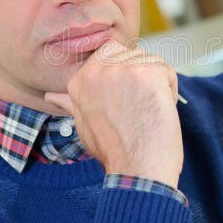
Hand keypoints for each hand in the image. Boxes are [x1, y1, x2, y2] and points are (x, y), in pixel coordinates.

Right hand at [44, 40, 182, 187]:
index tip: (127, 98)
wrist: (137, 169)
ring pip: (151, 61)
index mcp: (79, 80)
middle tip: (138, 107)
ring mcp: (123, 69)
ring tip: (147, 111)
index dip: (125, 73)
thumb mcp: (83, 124)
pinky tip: (159, 111)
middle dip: (142, 77)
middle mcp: (98, 70)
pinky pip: (167, 71)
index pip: (109, 52)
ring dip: (157, 85)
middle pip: (132, 54)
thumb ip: (72, 102)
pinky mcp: (148, 73)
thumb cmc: (114, 151)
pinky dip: (170, 90)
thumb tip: (52, 96)